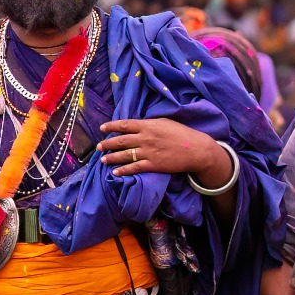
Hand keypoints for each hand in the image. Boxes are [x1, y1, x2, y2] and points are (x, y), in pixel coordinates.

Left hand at [98, 117, 226, 184]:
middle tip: (98, 147)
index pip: (125, 125)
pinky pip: (134, 167)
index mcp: (148, 126)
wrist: (196, 149)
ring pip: (124, 155)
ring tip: (103, 159)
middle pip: (120, 141)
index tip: (102, 128)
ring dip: (111, 157)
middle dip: (107, 144)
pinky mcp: (153, 165)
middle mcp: (145, 138)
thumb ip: (150, 124)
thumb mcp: (165, 122)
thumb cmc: (183, 134)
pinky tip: (115, 172)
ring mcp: (148, 152)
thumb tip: (138, 125)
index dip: (111, 126)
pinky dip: (123, 170)